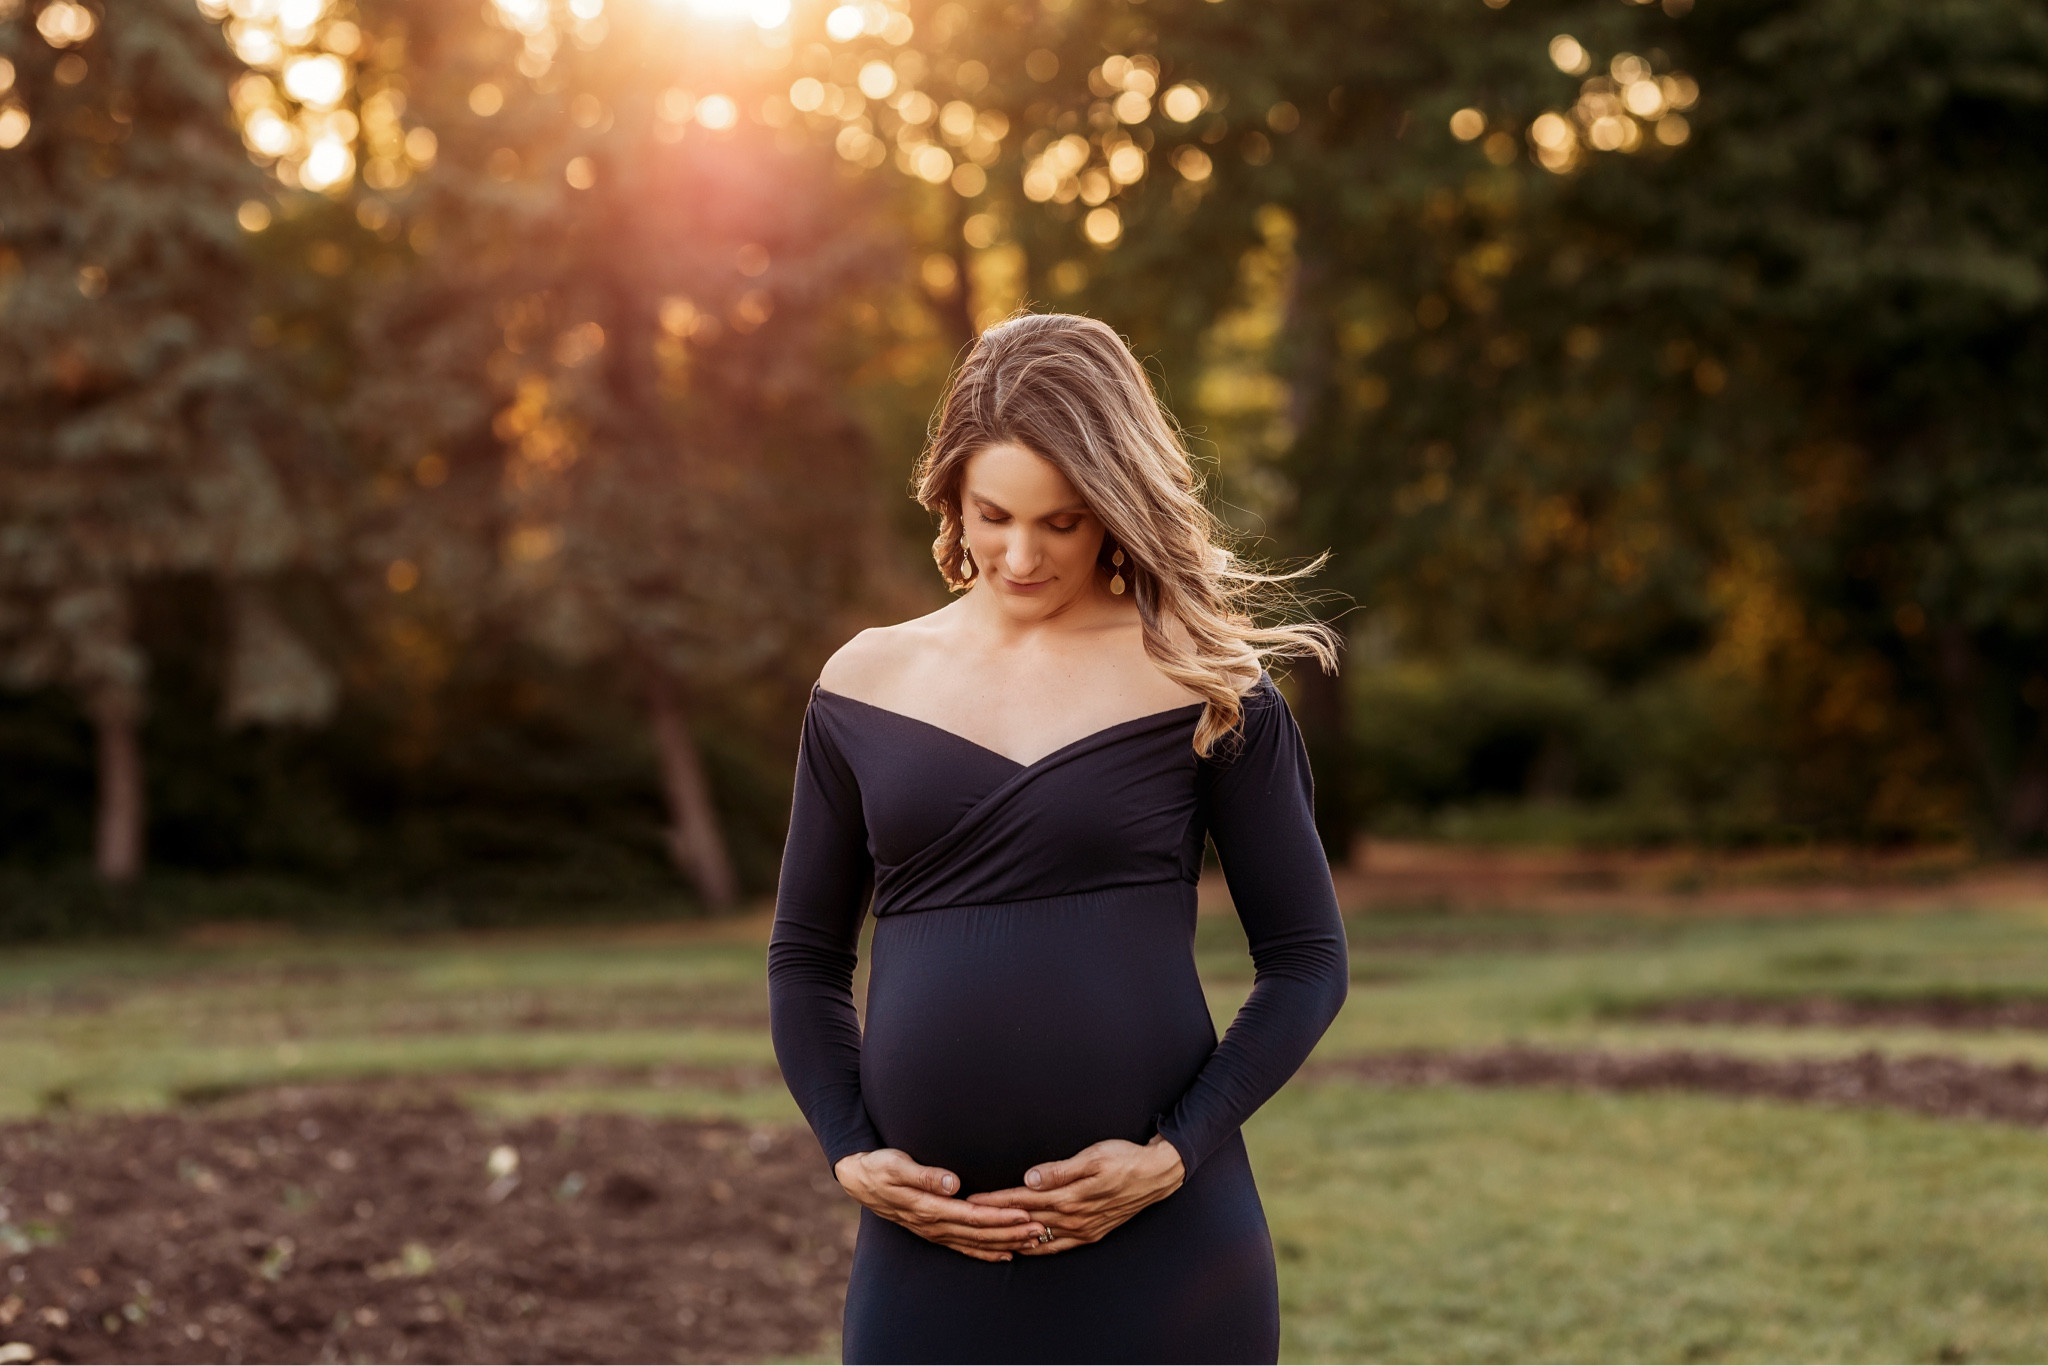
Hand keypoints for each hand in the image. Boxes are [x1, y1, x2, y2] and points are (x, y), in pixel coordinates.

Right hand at [833, 1148, 1047, 1261]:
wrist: (859, 1179)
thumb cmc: (879, 1166)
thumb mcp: (897, 1165)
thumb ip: (925, 1175)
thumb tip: (952, 1183)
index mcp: (929, 1208)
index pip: (972, 1216)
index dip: (999, 1218)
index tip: (1024, 1215)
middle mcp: (935, 1225)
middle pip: (979, 1234)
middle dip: (1011, 1233)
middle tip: (1041, 1230)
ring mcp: (935, 1231)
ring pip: (975, 1243)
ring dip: (1005, 1243)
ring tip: (1033, 1241)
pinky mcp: (935, 1231)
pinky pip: (965, 1247)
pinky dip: (986, 1252)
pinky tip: (1005, 1254)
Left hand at [965, 1135, 1184, 1254]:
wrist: (1156, 1175)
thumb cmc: (1124, 1159)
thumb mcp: (1092, 1157)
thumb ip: (1058, 1171)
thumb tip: (1030, 1179)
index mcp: (1069, 1196)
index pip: (1022, 1199)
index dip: (996, 1200)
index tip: (973, 1200)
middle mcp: (1073, 1218)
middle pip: (1025, 1220)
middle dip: (996, 1221)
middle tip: (970, 1221)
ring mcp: (1083, 1230)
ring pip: (1039, 1238)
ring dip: (1013, 1238)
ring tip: (990, 1240)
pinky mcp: (1091, 1233)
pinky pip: (1058, 1246)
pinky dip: (1038, 1248)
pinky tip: (1027, 1248)